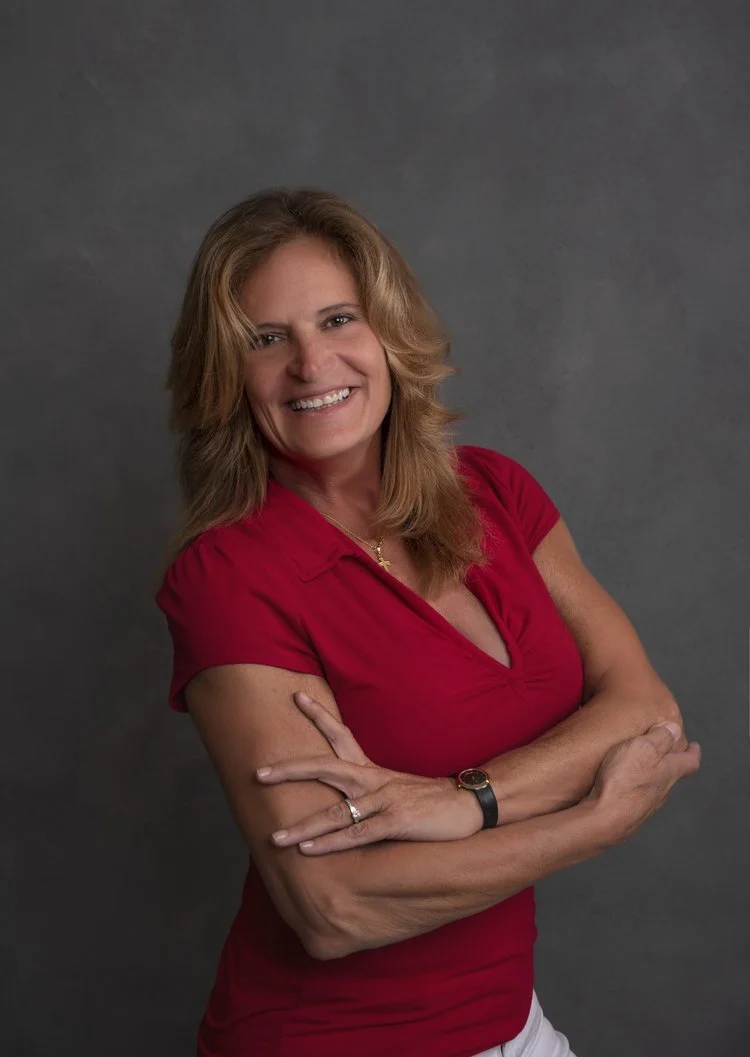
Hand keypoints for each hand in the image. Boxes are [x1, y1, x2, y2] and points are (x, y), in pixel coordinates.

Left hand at [255, 691, 483, 853]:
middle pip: (325, 767)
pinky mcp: (397, 822)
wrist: (471, 803)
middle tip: (259, 773)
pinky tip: (310, 850)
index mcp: (372, 769)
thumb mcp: (396, 787)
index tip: (297, 695)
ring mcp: (385, 799)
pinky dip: (332, 842)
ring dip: (303, 825)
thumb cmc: (430, 799)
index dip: (319, 715)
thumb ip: (368, 790)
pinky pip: (358, 834)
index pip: (341, 735)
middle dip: (291, 770)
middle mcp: (374, 779)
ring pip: (336, 811)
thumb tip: (340, 797)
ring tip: (275, 837)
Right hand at [585, 721, 700, 844]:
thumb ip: (659, 737)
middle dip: (669, 762)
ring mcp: (646, 806)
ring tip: (642, 766)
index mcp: (668, 772)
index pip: (689, 762)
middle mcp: (662, 791)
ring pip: (655, 787)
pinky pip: (637, 796)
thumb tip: (674, 728)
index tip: (694, 746)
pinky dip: (636, 787)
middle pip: (672, 775)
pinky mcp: (629, 814)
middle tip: (664, 752)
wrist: (604, 820)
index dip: (692, 752)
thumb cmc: (623, 781)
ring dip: (652, 775)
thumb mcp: (642, 749)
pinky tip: (623, 784)